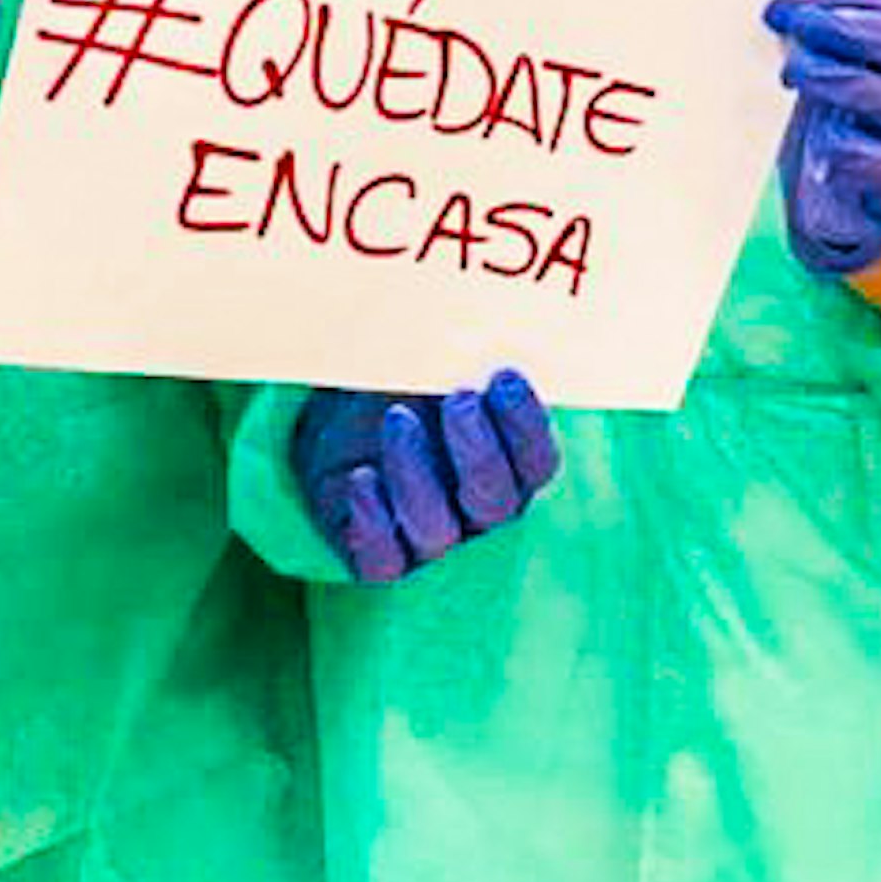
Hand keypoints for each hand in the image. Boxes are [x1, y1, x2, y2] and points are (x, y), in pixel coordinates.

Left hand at [292, 370, 558, 583]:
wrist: (342, 422)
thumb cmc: (408, 384)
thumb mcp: (440, 365)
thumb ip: (467, 358)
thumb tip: (488, 318)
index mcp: (512, 466)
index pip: (538, 464)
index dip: (526, 426)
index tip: (504, 376)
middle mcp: (479, 512)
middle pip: (495, 502)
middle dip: (478, 450)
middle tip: (458, 398)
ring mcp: (431, 540)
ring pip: (436, 530)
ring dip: (416, 473)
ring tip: (397, 420)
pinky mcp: (380, 558)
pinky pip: (383, 563)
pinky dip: (373, 521)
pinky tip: (362, 477)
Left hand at [767, 0, 880, 277]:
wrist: (839, 212)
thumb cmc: (829, 134)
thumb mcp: (818, 83)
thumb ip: (803, 46)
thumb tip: (777, 8)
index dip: (853, 3)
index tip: (802, 5)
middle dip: (853, 33)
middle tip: (799, 28)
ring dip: (845, 83)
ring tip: (792, 75)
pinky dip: (854, 156)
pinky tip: (820, 152)